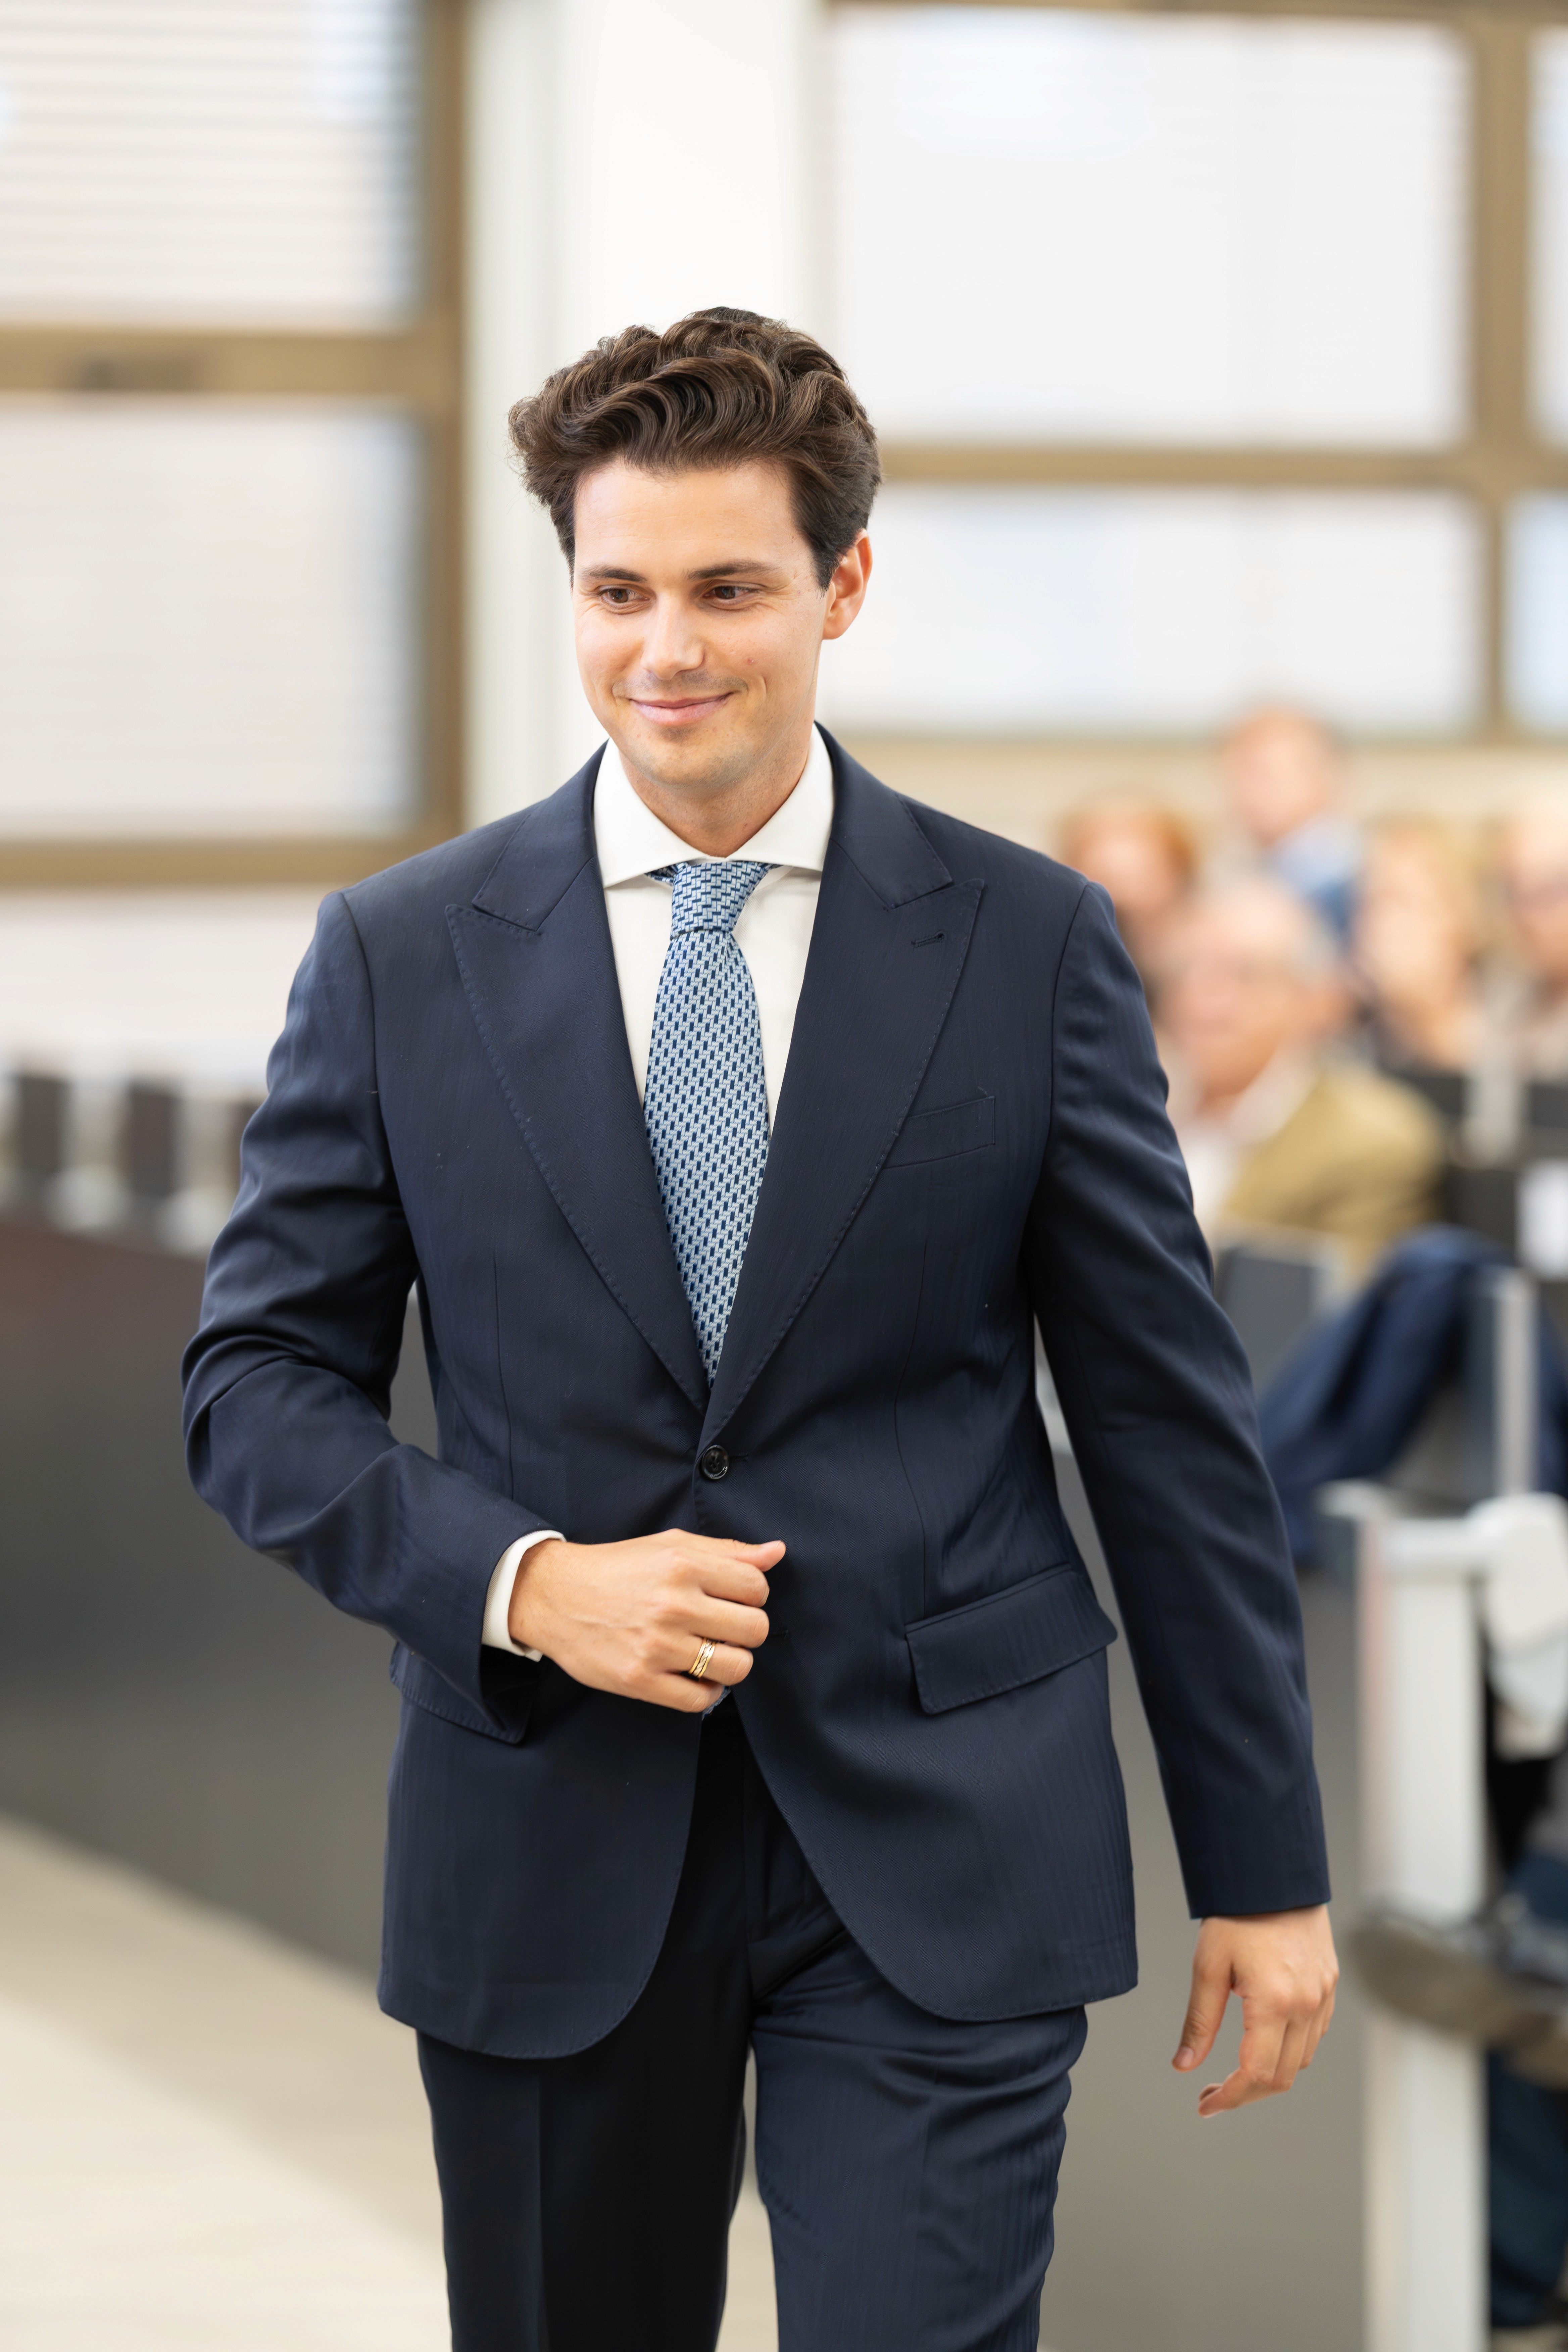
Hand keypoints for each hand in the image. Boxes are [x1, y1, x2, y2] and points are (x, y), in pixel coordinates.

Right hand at [508, 1529, 780, 1712]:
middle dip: (745, 1629)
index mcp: (684, 1564)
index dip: (752, 1594)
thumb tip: (776, 1552)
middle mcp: (674, 1604)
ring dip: (731, 1662)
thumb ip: (727, 1550)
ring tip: (710, 1652)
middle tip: (722, 1627)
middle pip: (754, 1629)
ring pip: (736, 1667)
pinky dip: (706, 1691)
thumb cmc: (618, 1568)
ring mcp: (657, 1645)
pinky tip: (693, 1675)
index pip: (757, 1587)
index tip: (732, 1597)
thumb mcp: (671, 1545)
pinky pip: (701, 1700)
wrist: (555, 1596)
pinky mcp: (640, 1680)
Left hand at [1173, 1905, 1337, 2117]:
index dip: (1231, 2097)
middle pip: (1283, 2076)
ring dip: (1269, 2073)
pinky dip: (1290, 2049)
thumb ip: (1199, 2021)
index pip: (1257, 2074)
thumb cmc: (1236, 1915)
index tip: (1205, 2104)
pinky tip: (1262, 2039)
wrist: (1273, 1873)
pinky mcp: (1329, 1985)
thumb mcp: (1208, 1966)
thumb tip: (1184, 2065)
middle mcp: (1307, 2005)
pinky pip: (1314, 2034)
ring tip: (1234, 2069)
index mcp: (1276, 2003)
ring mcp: (1323, 1996)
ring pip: (1301, 2059)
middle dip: (1246, 2093)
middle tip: (1213, 2092)